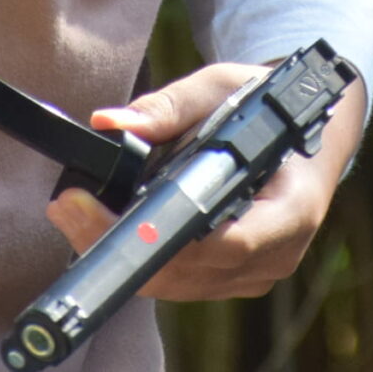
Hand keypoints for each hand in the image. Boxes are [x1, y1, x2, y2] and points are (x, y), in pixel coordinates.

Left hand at [43, 63, 366, 302]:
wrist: (303, 136)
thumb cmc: (269, 107)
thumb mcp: (226, 88)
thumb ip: (170, 106)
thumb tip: (110, 123)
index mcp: (293, 207)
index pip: (231, 242)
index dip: (168, 239)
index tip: (112, 214)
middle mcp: (278, 252)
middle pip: (192, 271)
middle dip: (123, 246)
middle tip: (68, 207)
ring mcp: (256, 272)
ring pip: (180, 284)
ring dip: (122, 256)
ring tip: (73, 213)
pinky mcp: (233, 278)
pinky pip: (182, 282)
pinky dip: (142, 260)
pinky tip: (104, 229)